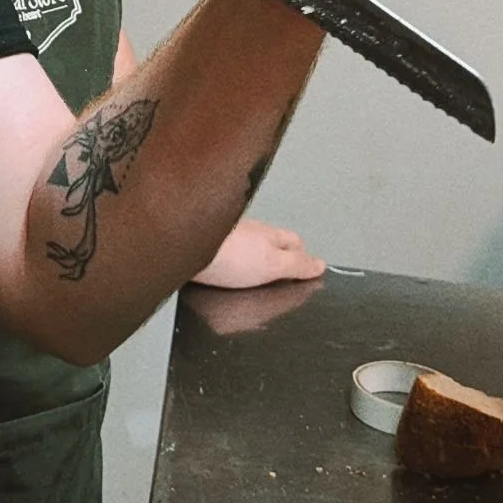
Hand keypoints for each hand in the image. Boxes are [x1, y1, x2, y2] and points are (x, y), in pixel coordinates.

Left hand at [191, 218, 325, 289]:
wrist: (180, 249)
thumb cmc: (229, 257)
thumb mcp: (272, 264)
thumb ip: (296, 265)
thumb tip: (322, 264)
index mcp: (268, 233)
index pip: (294, 240)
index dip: (301, 255)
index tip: (304, 271)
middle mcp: (246, 229)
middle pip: (270, 239)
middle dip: (278, 252)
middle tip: (281, 274)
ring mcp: (223, 233)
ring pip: (246, 242)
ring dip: (250, 253)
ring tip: (251, 272)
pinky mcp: (201, 242)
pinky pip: (222, 249)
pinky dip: (228, 257)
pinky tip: (222, 268)